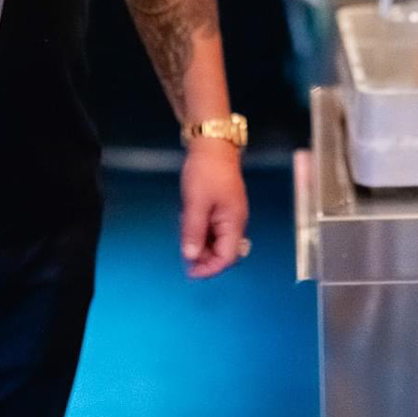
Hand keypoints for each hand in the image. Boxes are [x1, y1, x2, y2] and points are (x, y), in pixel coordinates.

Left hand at [179, 138, 248, 278]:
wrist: (212, 145)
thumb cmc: (206, 172)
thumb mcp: (196, 203)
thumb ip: (193, 231)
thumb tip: (190, 257)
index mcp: (234, 222)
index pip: (227, 257)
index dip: (210, 268)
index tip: (190, 272)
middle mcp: (235, 222)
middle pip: (222, 252)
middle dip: (203, 257)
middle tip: (183, 253)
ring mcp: (228, 215)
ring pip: (215, 241)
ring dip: (199, 244)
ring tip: (184, 234)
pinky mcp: (220, 209)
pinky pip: (212, 229)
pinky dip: (199, 232)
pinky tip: (187, 224)